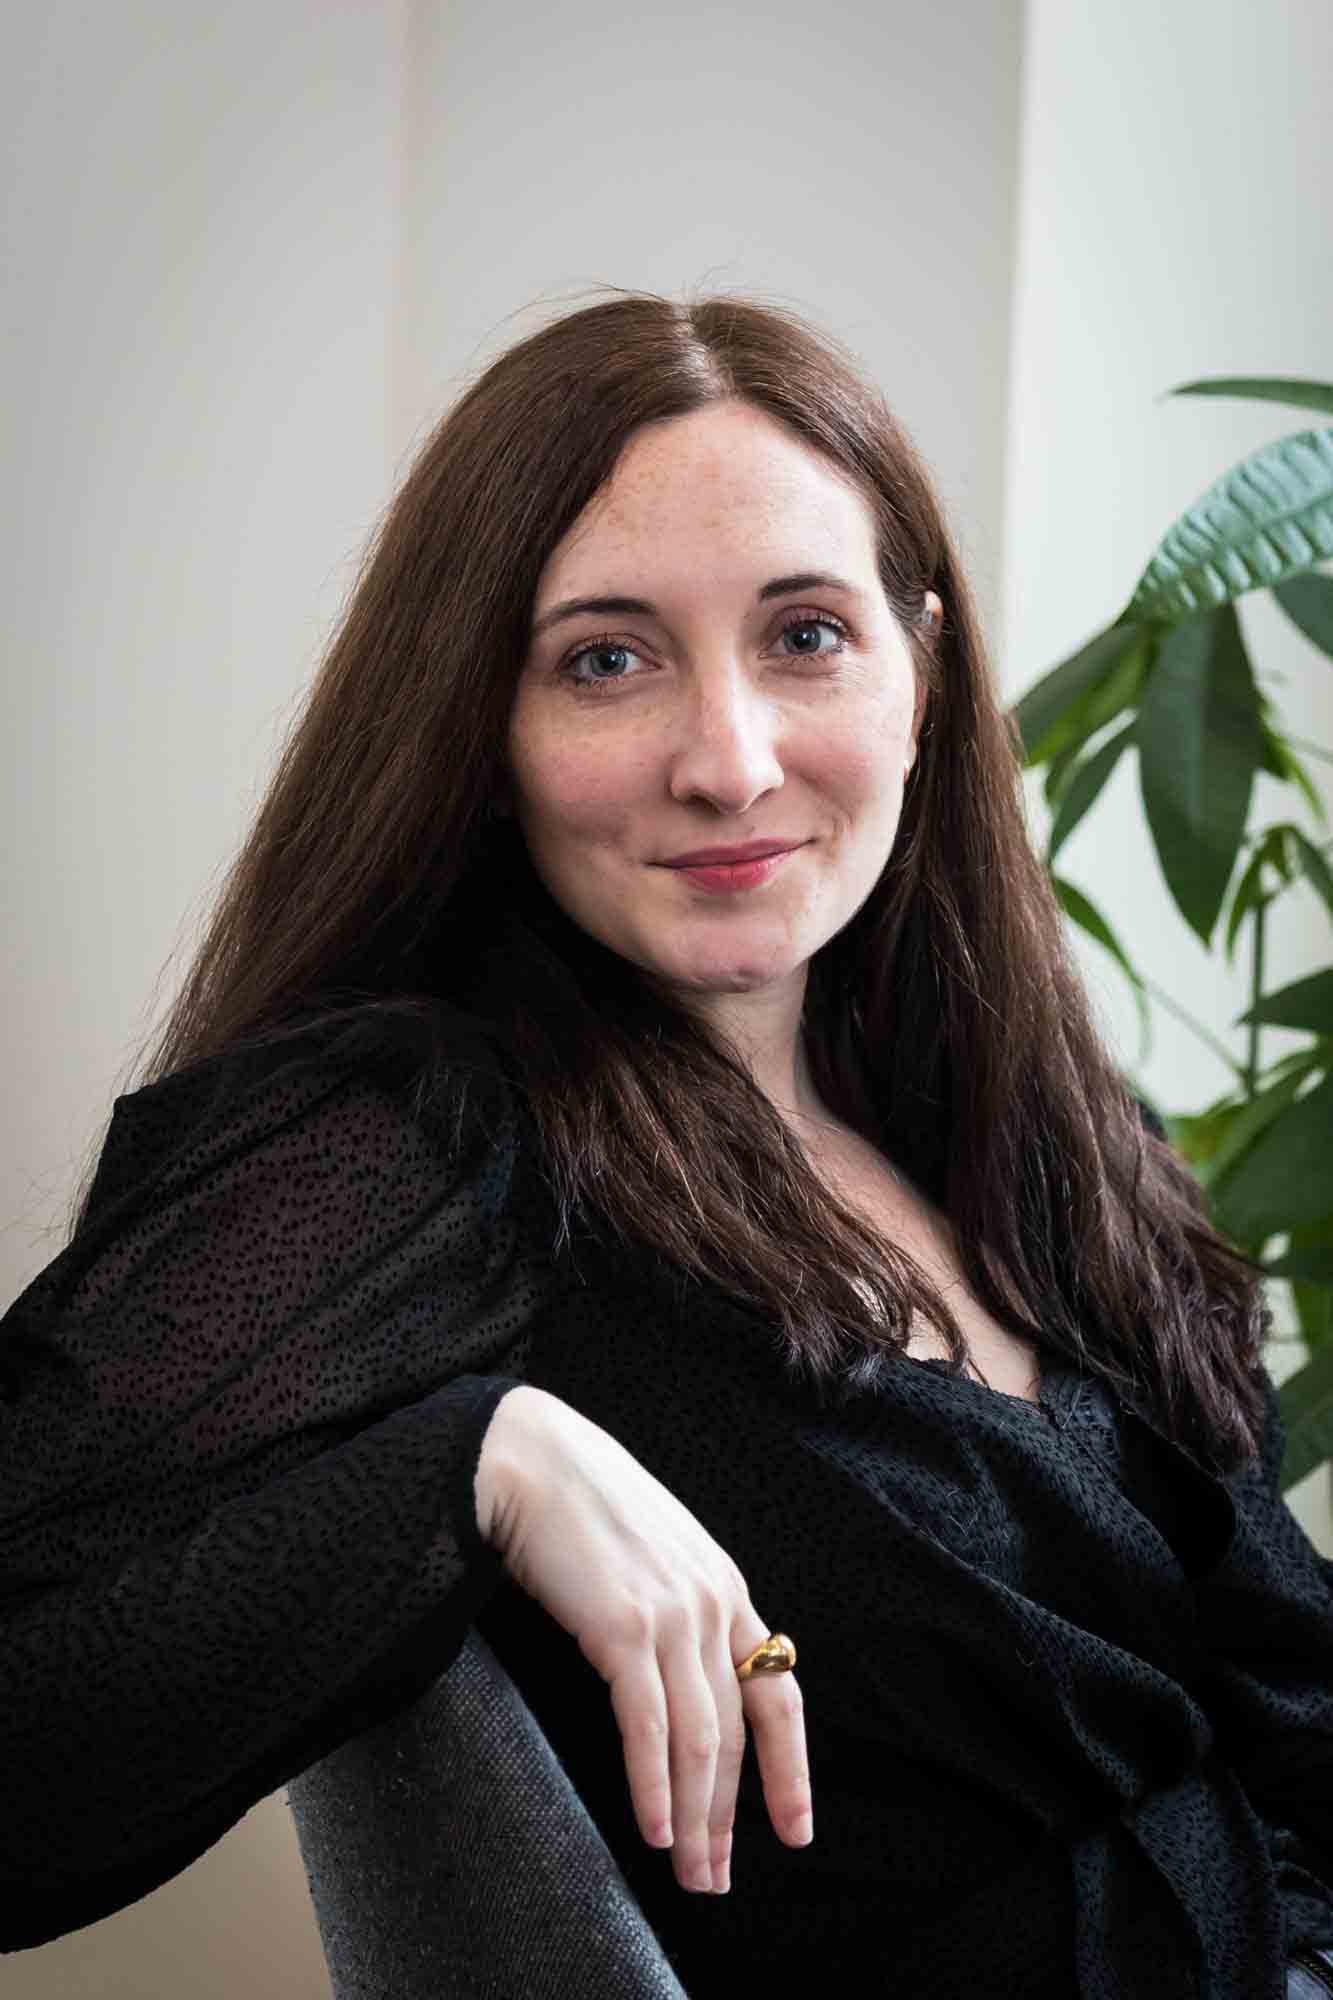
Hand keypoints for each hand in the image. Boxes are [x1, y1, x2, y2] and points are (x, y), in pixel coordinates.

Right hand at [474, 1384, 813, 1894]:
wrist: (527, 1458)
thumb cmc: (579, 1504)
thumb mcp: (652, 1553)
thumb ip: (676, 1605)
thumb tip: (676, 1676)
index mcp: (725, 1586)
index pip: (779, 1693)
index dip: (790, 1768)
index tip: (796, 1829)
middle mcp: (712, 1603)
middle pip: (737, 1733)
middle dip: (730, 1815)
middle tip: (719, 1879)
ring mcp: (672, 1615)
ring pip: (699, 1740)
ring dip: (696, 1816)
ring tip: (690, 1872)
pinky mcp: (623, 1627)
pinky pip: (648, 1725)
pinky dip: (654, 1785)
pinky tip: (654, 1829)